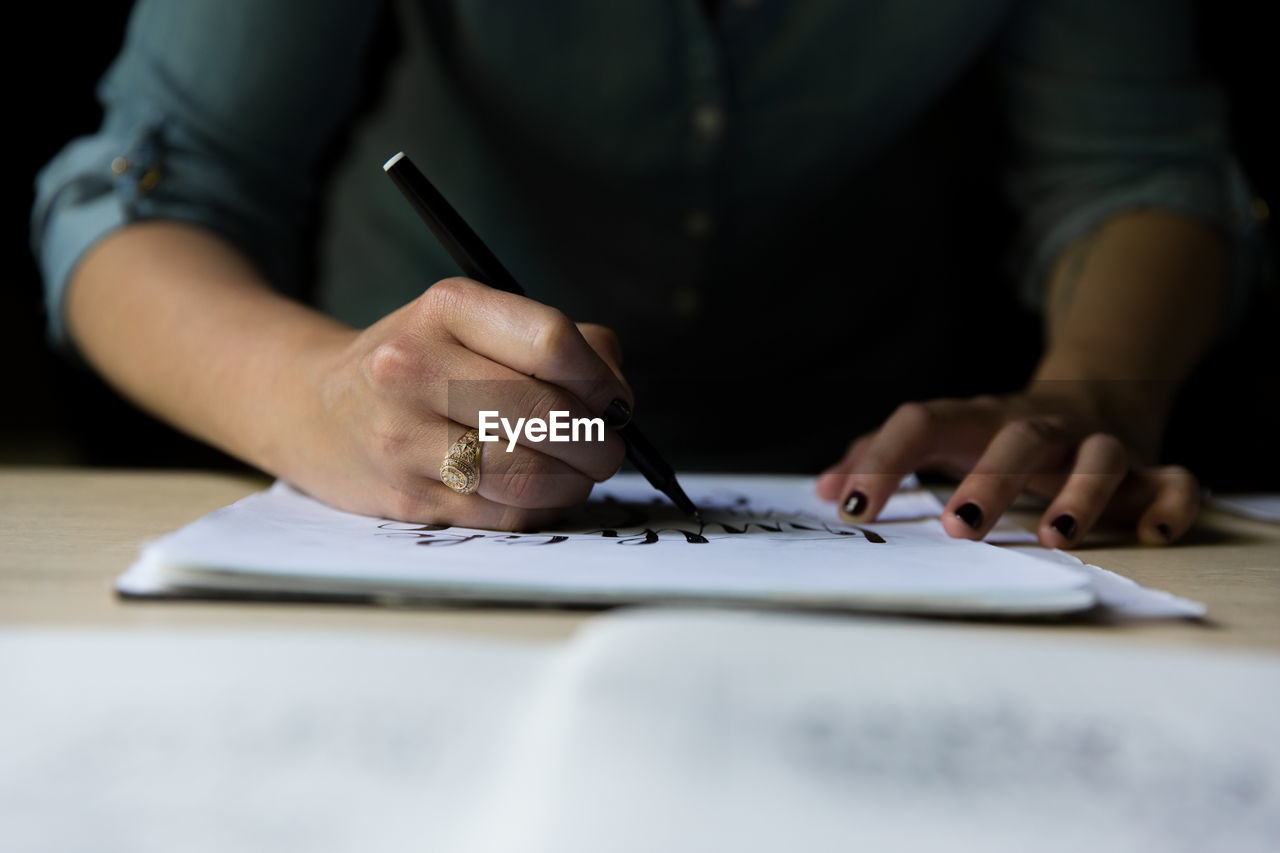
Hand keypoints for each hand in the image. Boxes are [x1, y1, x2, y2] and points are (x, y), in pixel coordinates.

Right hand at [292, 277, 631, 528]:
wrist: (318, 411)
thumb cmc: (424, 363)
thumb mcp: (476, 323)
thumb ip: (562, 342)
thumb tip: (618, 397)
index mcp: (446, 308)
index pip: (551, 342)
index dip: (601, 379)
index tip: (616, 400)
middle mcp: (414, 367)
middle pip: (546, 412)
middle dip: (599, 440)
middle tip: (610, 448)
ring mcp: (403, 437)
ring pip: (529, 472)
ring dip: (577, 480)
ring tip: (582, 472)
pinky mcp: (406, 497)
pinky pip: (504, 513)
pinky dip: (541, 507)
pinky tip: (543, 492)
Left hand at [814, 387, 1198, 546]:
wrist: (1094, 393)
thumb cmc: (996, 433)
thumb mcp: (942, 437)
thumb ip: (882, 459)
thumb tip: (823, 490)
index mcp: (975, 420)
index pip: (922, 422)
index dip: (884, 459)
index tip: (851, 508)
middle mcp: (1036, 426)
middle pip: (1016, 438)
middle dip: (989, 480)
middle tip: (957, 528)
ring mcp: (1095, 443)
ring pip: (1099, 455)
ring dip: (1081, 492)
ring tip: (1054, 535)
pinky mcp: (1148, 468)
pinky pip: (1173, 478)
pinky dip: (1170, 502)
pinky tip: (1152, 533)